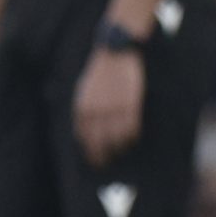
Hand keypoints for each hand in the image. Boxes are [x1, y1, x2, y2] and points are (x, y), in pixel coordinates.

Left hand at [73, 46, 144, 167]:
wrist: (115, 53)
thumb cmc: (100, 72)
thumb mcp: (84, 91)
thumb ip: (85, 111)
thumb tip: (85, 132)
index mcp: (83, 108)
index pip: (84, 138)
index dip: (90, 152)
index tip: (94, 161)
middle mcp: (96, 112)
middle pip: (99, 143)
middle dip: (103, 156)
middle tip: (107, 163)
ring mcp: (114, 109)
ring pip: (117, 139)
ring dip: (119, 148)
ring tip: (121, 150)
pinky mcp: (130, 105)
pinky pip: (131, 129)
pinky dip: (132, 137)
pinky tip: (132, 139)